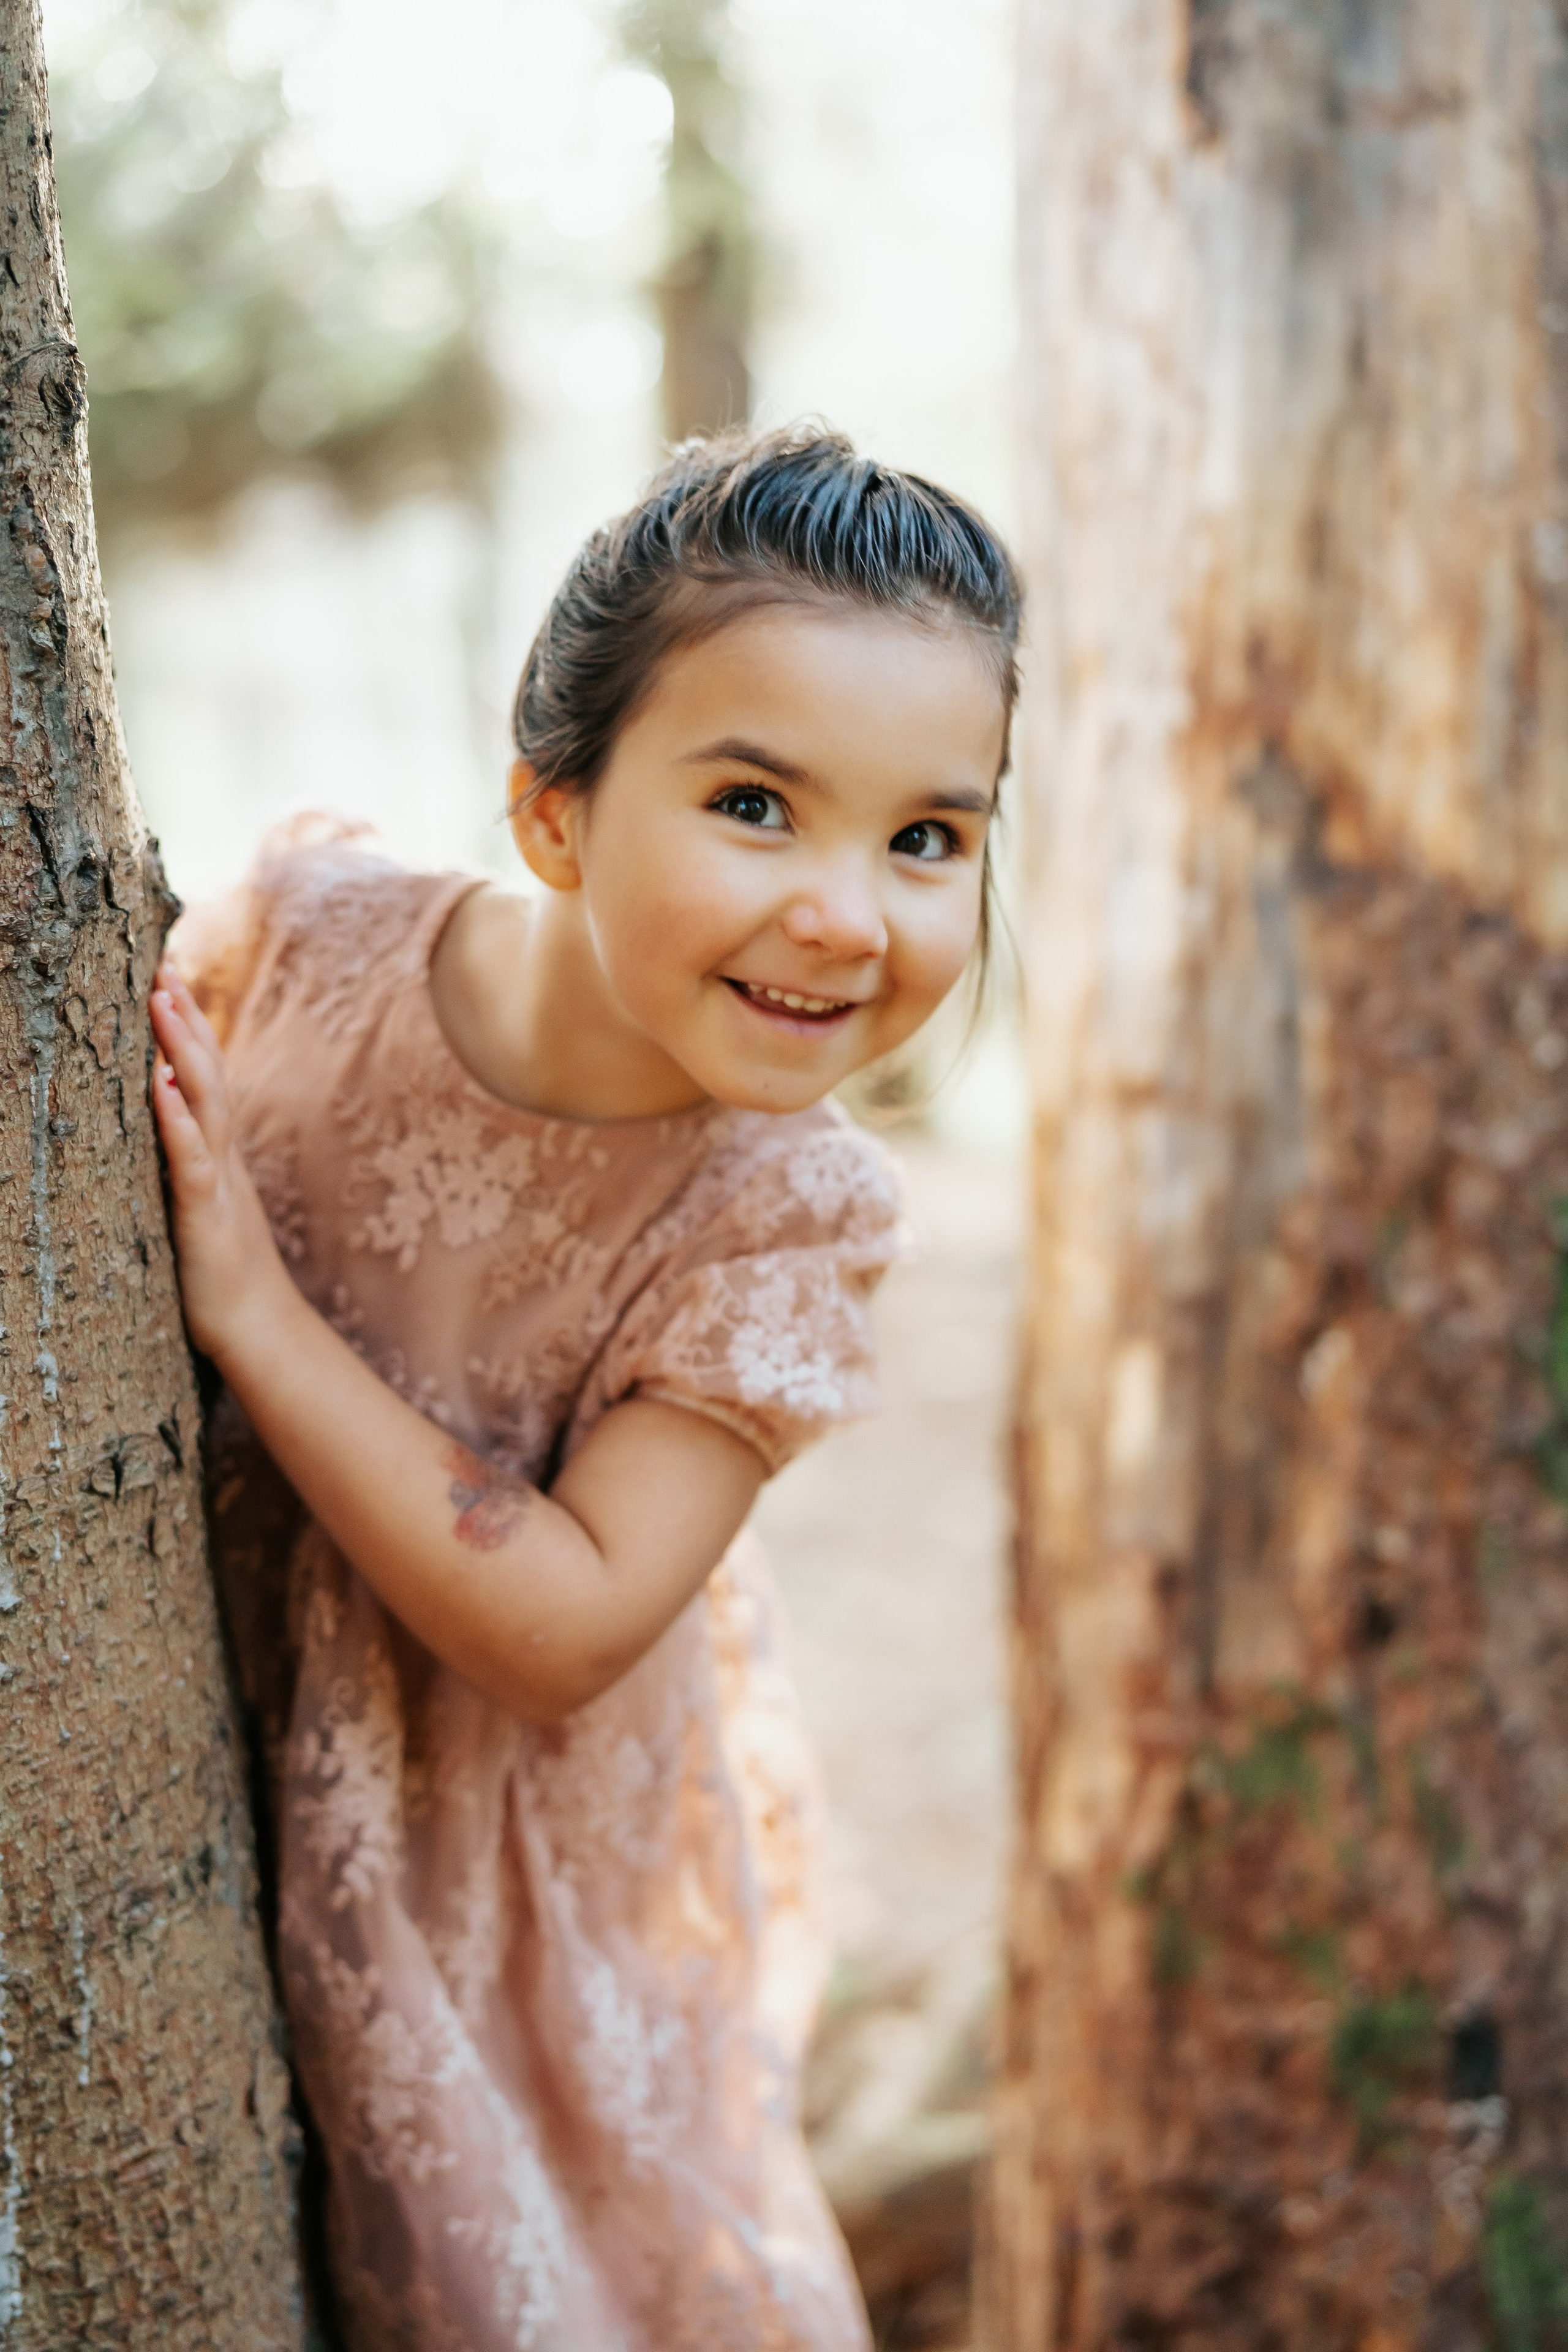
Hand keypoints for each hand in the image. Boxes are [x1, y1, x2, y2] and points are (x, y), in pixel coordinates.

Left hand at [150, 960, 292, 1366]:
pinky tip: (162, 1089)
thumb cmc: (220, 1272)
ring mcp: (216, 1183)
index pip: (203, 1074)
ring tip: (160, 1000)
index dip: (186, 1024)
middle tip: (161, 961)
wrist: (258, 1329)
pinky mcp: (204, 1217)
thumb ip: (190, 1159)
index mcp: (216, 1151)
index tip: (164, 972)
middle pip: (206, 1073)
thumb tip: (167, 1111)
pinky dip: (178, 1124)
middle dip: (183, 1017)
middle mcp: (220, 1156)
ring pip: (203, 1104)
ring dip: (181, 1050)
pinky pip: (191, 1162)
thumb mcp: (203, 1202)